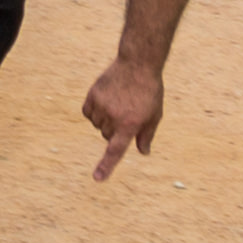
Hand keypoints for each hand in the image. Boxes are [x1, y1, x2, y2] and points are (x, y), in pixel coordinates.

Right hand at [83, 56, 165, 179]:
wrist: (138, 64)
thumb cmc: (150, 92)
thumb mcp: (154, 115)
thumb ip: (147, 135)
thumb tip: (143, 152)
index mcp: (130, 125)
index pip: (115, 150)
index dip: (106, 166)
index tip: (97, 178)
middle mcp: (113, 117)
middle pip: (106, 136)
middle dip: (114, 131)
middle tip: (125, 115)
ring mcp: (101, 105)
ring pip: (96, 124)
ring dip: (104, 120)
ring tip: (117, 104)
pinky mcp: (93, 95)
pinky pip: (87, 113)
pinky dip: (93, 112)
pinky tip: (104, 101)